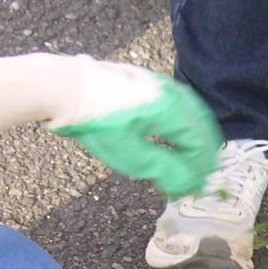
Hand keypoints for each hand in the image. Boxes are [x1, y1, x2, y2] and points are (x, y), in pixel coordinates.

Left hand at [46, 58, 221, 197]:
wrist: (66, 89)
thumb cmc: (98, 124)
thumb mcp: (132, 156)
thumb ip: (166, 170)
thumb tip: (190, 184)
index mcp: (173, 109)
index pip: (200, 142)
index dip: (201, 167)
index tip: (195, 187)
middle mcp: (172, 92)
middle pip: (199, 125)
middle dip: (201, 153)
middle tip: (197, 175)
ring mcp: (159, 83)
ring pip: (189, 112)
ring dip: (192, 137)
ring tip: (187, 158)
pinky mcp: (146, 81)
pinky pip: (176, 104)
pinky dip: (180, 123)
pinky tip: (170, 134)